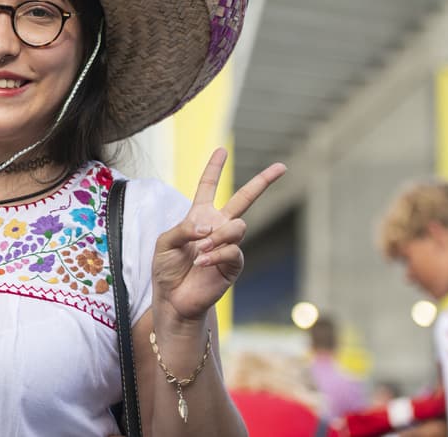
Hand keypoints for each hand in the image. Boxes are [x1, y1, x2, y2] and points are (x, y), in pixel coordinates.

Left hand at [151, 147, 285, 323]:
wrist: (173, 297)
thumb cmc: (166, 268)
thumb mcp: (165, 242)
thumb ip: (183, 229)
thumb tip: (209, 227)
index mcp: (199, 216)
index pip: (208, 186)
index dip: (214, 168)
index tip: (222, 150)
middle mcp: (218, 227)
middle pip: (244, 199)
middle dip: (263, 181)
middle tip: (282, 166)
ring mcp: (228, 244)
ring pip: (237, 226)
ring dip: (216, 237)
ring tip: (198, 251)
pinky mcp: (234, 264)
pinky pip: (233, 250)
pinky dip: (215, 254)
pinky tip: (202, 261)